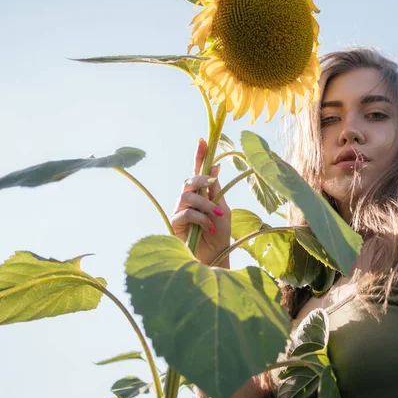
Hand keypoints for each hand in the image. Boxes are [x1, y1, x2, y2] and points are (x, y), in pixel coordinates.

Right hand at [170, 138, 230, 267]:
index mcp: (202, 194)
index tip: (203, 140)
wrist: (214, 257)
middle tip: (213, 184)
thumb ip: (216, 191)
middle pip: (189, 181)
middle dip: (201, 179)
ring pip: (188, 196)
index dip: (199, 156)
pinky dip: (200, 218)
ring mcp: (180, 211)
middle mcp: (188, 200)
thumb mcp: (222, 210)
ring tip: (216, 215)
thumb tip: (216, 166)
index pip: (199, 172)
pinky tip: (209, 228)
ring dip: (205, 203)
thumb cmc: (219, 234)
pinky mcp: (175, 223)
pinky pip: (186, 213)